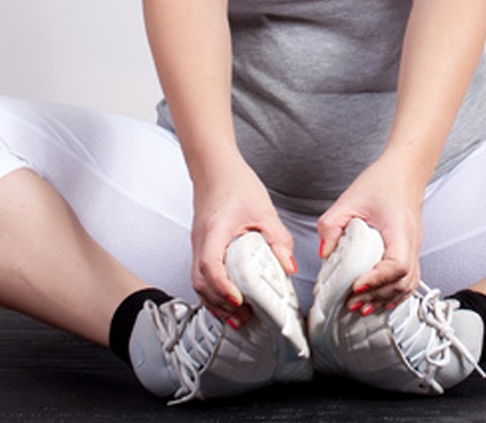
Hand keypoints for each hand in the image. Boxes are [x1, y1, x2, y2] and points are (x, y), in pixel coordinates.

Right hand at [190, 155, 295, 323]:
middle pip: (200, 281)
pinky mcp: (201, 245)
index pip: (210, 266)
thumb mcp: (264, 210)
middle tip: (243, 316)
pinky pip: (201, 274)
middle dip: (219, 303)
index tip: (239, 301)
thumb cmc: (235, 183)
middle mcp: (201, 240)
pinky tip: (229, 297)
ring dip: (215, 301)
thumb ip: (277, 239)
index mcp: (215, 230)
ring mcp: (197, 244)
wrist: (215, 167)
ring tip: (238, 315)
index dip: (223, 287)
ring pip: (198, 281)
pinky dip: (213, 290)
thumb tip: (288, 267)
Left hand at [317, 157, 425, 310]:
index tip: (357, 285)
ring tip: (361, 306)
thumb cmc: (383, 181)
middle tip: (351, 303)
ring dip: (386, 299)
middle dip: (377, 296)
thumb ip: (332, 225)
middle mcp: (411, 242)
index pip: (397, 264)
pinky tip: (378, 299)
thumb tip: (324, 253)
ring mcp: (414, 248)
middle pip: (403, 282)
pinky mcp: (410, 250)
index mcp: (399, 229)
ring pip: (408, 285)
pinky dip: (393, 293)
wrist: (404, 170)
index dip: (377, 280)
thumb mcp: (350, 199)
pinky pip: (408, 279)